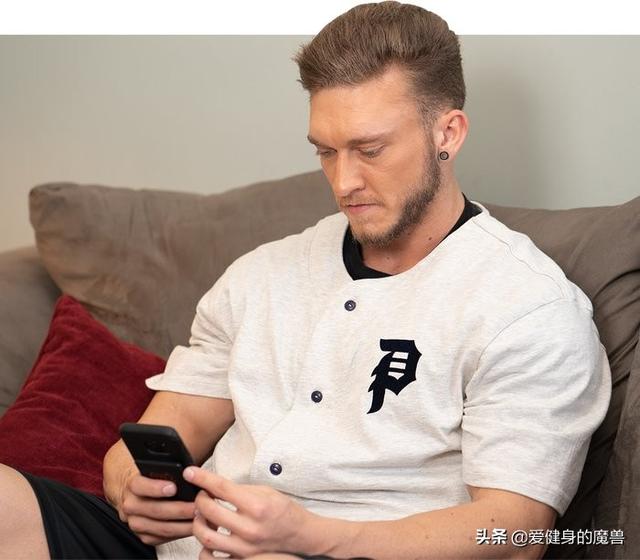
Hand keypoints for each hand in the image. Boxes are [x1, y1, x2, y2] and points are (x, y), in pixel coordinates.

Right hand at [117, 469, 196, 545]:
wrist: (136, 493)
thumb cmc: (153, 479)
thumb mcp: (157, 469)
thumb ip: (168, 470)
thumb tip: (189, 471)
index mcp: (132, 485)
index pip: (141, 485)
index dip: (156, 487)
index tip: (174, 487)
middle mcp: (131, 505)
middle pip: (155, 510)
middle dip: (179, 509)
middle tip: (197, 506)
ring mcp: (136, 523)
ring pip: (161, 527)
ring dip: (183, 525)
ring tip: (200, 517)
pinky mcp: (144, 536)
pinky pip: (163, 538)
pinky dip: (180, 533)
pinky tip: (193, 526)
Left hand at [184, 467, 315, 558]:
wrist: (300, 534)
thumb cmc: (284, 510)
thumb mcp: (265, 491)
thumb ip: (239, 490)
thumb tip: (214, 485)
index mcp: (256, 505)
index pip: (221, 488)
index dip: (202, 478)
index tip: (190, 473)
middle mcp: (249, 528)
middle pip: (210, 511)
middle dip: (200, 498)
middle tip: (202, 493)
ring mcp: (245, 548)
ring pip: (206, 537)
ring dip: (198, 522)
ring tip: (203, 514)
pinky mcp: (243, 559)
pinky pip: (213, 557)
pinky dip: (205, 546)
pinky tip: (209, 533)